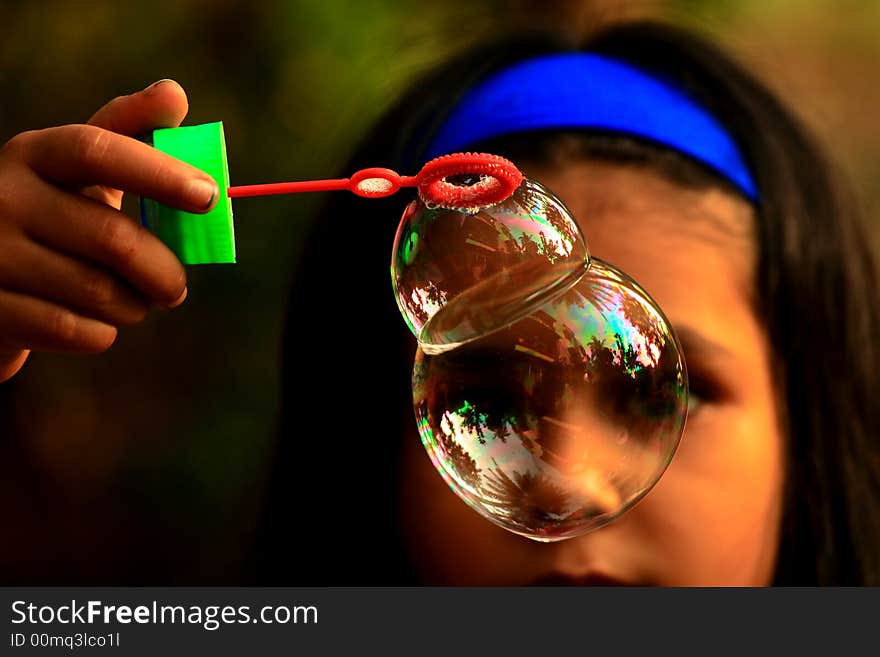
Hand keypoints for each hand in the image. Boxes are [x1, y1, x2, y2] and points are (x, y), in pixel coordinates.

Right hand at [0, 79, 217, 381]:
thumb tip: (174, 93)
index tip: (209, 196)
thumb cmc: (54, 216)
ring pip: (99, 292)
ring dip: (135, 306)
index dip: (159, 172)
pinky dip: (103, 333)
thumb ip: (128, 133)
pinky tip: (99, 324)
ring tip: (134, 302)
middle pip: (113, 238)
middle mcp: (2, 196)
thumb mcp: (81, 173)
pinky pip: (75, 330)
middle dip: (164, 271)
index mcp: (34, 154)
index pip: (99, 150)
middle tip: (177, 287)